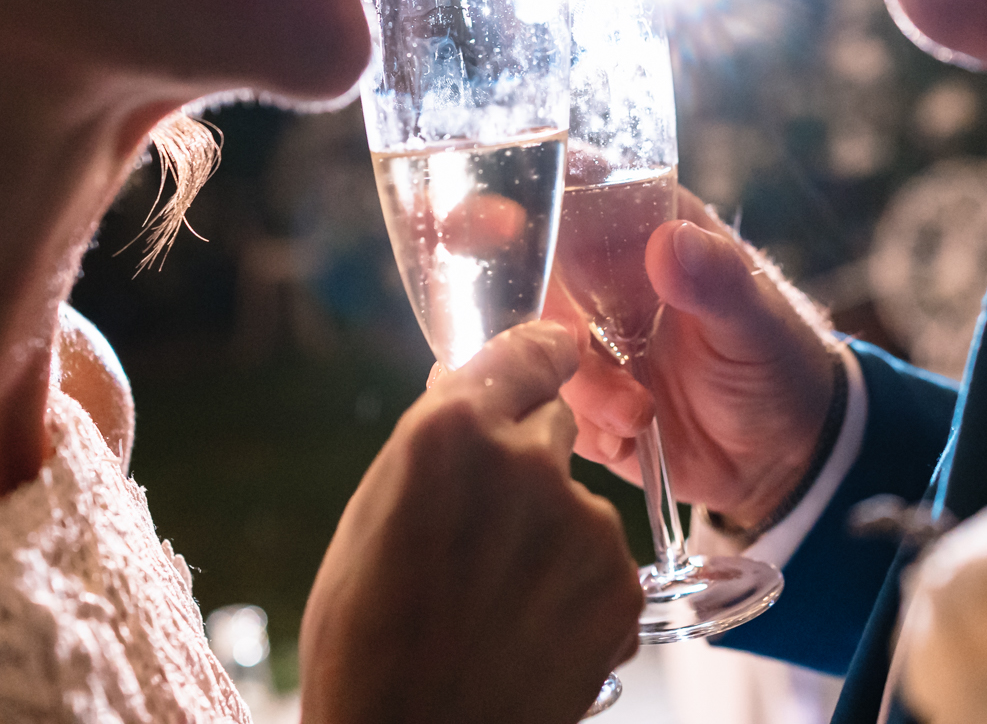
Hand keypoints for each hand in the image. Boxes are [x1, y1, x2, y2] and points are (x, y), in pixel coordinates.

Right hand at [300, 322, 642, 723]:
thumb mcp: (371, 515)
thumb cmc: (366, 638)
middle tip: (483, 527)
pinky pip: (603, 562)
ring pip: (578, 501)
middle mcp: (527, 461)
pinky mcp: (621, 586)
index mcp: (449, 430)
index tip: (542, 363)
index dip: (536, 359)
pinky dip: (576, 590)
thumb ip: (432, 440)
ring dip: (551, 533)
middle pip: (552, 425)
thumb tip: (469, 384)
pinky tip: (528, 629)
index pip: (531, 348)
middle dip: (528, 459)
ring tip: (496, 599)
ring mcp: (584, 525)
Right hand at [550, 188, 840, 530]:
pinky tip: (627, 440)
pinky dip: (588, 429)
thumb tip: (670, 239)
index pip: (580, 191)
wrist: (784, 455)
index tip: (519, 231)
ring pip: (544, 349)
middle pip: (542, 277)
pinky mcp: (590, 402)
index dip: (543, 202)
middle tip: (582, 355)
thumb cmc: (779, 363)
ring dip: (584, 390)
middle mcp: (609, 282)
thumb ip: (717, 281)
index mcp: (649, 234)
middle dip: (556, 326)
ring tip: (636, 414)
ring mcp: (595, 342)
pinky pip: (559, 409)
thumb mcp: (756, 321)